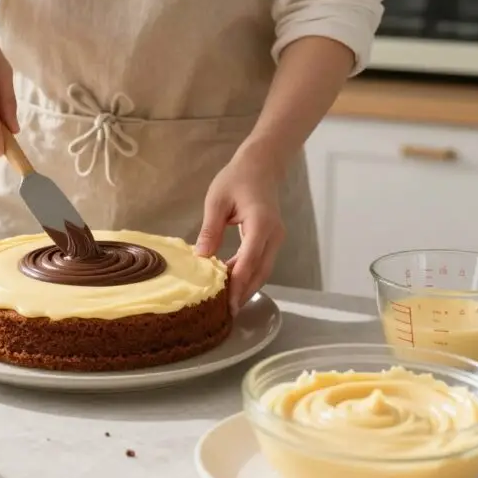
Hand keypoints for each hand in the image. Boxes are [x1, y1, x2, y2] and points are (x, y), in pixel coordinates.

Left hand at [195, 152, 285, 315]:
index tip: (228, 303)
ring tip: (227, 303)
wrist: (260, 165)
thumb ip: (210, 230)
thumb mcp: (216, 201)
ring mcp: (276, 237)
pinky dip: (248, 274)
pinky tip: (231, 282)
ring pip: (263, 270)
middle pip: (260, 271)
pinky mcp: (272, 239)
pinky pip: (261, 262)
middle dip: (244, 292)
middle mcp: (274, 234)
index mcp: (260, 223)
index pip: (250, 260)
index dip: (239, 284)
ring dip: (246, 286)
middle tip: (226, 312)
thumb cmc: (236, 179)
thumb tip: (201, 258)